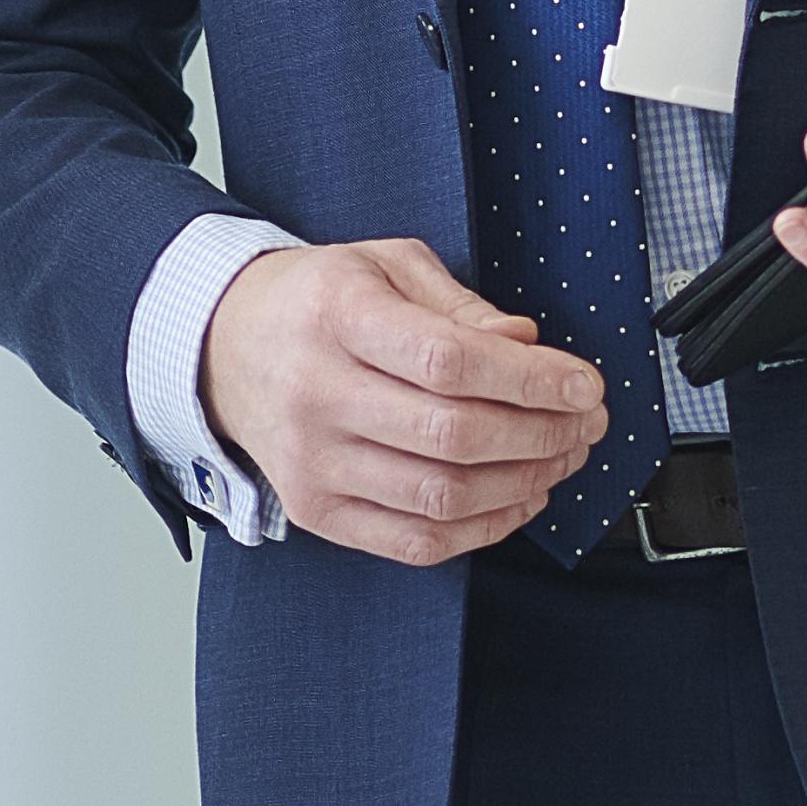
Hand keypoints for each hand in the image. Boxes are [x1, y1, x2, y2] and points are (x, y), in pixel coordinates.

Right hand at [201, 237, 604, 565]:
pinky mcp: (315, 510)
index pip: (448, 361)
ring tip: (560, 457)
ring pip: (442, 495)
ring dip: (524, 483)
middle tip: (584, 421)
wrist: (222, 346)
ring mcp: (312, 461)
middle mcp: (317, 393)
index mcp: (337, 316)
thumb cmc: (313, 302)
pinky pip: (415, 540)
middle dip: (543, 433)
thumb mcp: (385, 265)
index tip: (582, 384)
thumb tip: (526, 346)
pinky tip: (517, 498)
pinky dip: (482, 528)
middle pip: (454, 434)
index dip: (531, 380)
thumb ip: (461, 304)